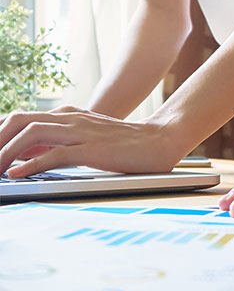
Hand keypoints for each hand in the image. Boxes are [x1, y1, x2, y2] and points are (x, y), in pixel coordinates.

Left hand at [0, 106, 179, 175]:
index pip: (21, 118)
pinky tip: (16, 175)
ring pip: (31, 134)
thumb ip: (58, 144)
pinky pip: (55, 154)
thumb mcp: (87, 140)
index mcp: (67, 115)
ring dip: (6, 152)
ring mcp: (81, 132)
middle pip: (19, 120)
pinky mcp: (92, 149)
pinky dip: (30, 164)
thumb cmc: (126, 144)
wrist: (161, 140)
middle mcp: (70, 119)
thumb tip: (25, 157)